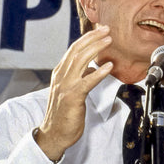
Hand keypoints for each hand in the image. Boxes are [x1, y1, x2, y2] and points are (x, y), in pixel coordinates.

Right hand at [35, 25, 112, 160]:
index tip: (101, 31)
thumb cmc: (64, 113)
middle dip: (93, 38)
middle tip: (107, 30)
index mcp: (60, 73)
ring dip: (96, 48)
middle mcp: (60, 76)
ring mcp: (65, 86)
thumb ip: (79, 77)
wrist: (54, 134)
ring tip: (109, 41)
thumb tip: (92, 66)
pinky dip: (99, 72)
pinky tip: (109, 66)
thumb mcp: (71, 90)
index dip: (87, 38)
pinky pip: (87, 81)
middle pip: (77, 51)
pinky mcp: (72, 97)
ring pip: (80, 61)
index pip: (73, 49)